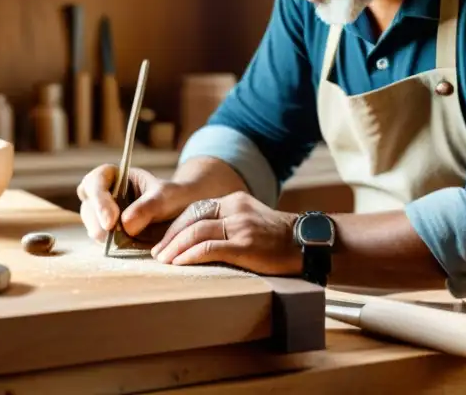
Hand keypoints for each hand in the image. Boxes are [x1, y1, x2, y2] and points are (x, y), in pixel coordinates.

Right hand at [76, 165, 192, 243]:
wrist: (179, 213)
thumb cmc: (171, 197)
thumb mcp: (165, 197)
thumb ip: (148, 207)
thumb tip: (125, 224)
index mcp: (113, 176)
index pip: (95, 181)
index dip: (99, 200)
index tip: (111, 221)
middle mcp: (103, 194)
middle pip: (88, 206)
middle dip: (98, 222)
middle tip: (113, 236)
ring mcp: (102, 215)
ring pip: (93, 226)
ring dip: (104, 236)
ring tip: (124, 242)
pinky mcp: (108, 233)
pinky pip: (103, 241)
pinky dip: (112, 246)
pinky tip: (126, 246)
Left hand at [150, 191, 300, 274]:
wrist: (308, 244)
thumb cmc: (279, 240)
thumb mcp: (252, 221)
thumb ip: (230, 224)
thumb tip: (200, 242)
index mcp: (235, 201)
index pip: (196, 209)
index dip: (176, 226)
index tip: (164, 242)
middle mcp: (235, 208)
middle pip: (192, 218)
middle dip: (170, 237)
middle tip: (157, 253)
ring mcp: (240, 225)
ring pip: (197, 231)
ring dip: (175, 247)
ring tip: (163, 261)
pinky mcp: (245, 243)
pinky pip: (209, 247)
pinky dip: (190, 255)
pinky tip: (179, 263)